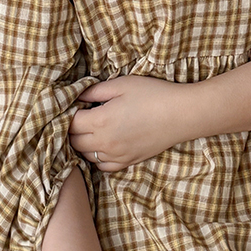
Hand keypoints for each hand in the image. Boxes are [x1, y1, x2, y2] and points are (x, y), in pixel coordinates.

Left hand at [69, 76, 186, 170]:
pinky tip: (104, 144)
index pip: (70, 123)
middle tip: (82, 116)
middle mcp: (104, 142)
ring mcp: (116, 155)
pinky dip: (98, 157)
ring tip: (92, 129)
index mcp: (100, 120)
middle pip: (74, 141)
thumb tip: (78, 96)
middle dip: (73, 129)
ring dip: (83, 143)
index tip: (76, 105)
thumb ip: (95, 91)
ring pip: (86, 155)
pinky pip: (103, 166)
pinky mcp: (128, 161)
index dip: (69, 113)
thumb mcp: (122, 84)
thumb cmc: (152, 94)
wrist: (181, 115)